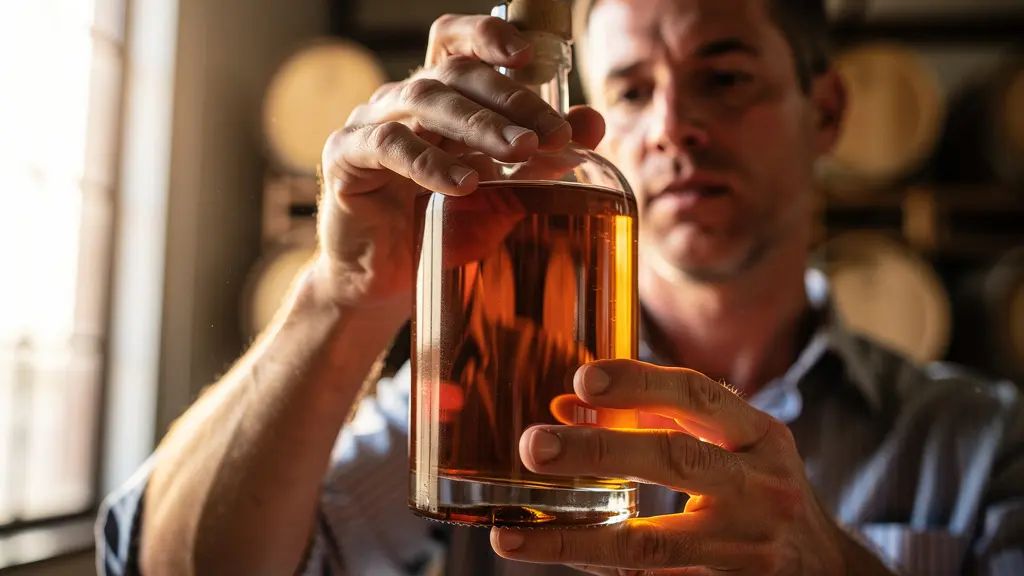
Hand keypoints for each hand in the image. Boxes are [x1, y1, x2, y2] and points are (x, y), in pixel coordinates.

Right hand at [313, 13, 605, 308]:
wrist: (384, 283)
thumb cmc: (441, 231)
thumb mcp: (502, 192)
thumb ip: (541, 157)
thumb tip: (594, 124)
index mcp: (438, 98)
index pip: (456, 43)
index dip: (488, 34)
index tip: (530, 55)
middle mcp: (401, 101)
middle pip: (454, 73)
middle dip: (510, 100)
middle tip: (551, 134)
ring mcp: (368, 125)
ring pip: (423, 101)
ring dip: (478, 124)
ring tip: (520, 152)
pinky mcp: (345, 160)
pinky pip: (388, 146)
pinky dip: (429, 162)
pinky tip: (464, 183)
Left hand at [489, 359, 850, 574]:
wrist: (825, 568)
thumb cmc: (761, 488)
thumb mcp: (731, 443)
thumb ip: (657, 417)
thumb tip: (568, 403)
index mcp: (761, 436)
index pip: (699, 396)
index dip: (640, 383)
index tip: (581, 378)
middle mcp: (761, 488)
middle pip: (676, 461)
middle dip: (600, 450)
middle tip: (534, 445)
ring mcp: (747, 548)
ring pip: (653, 544)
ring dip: (576, 539)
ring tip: (511, 537)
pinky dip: (600, 567)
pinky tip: (552, 557)